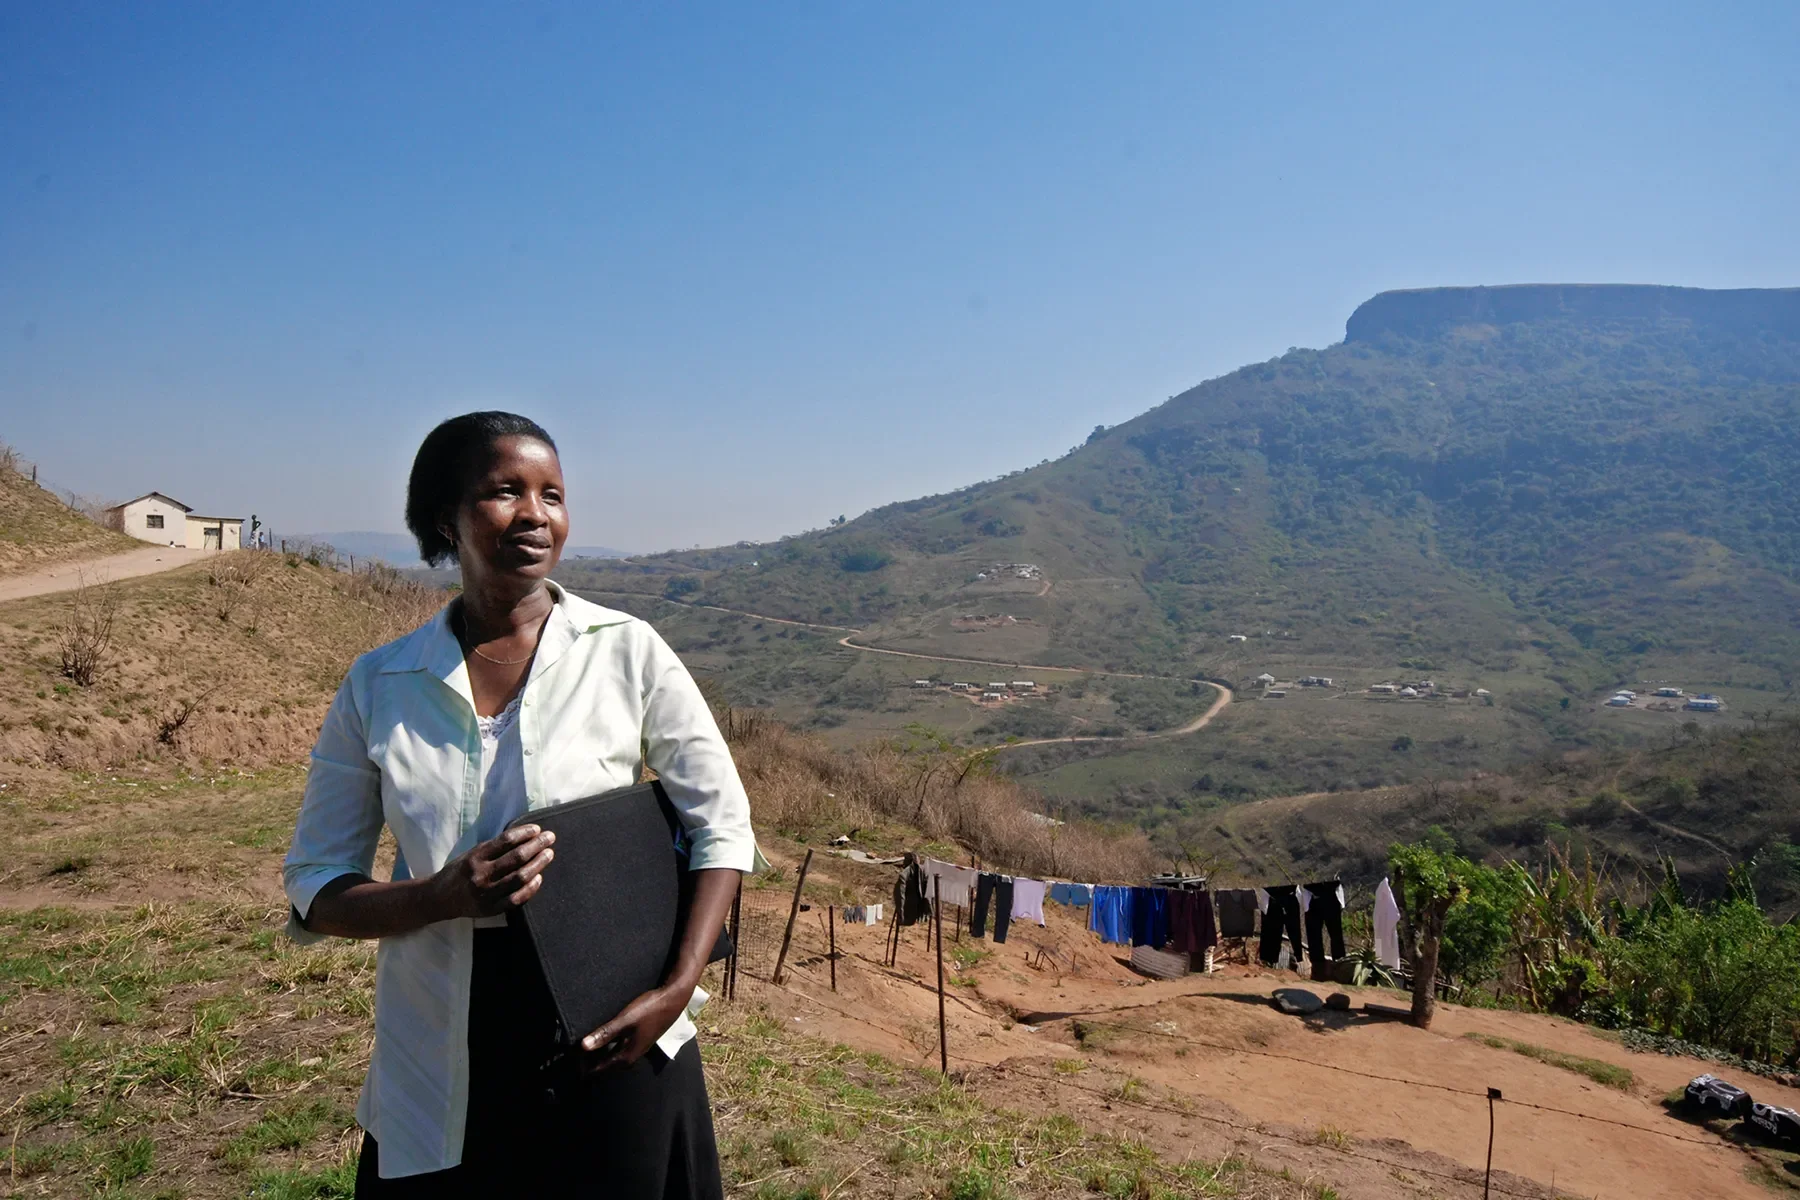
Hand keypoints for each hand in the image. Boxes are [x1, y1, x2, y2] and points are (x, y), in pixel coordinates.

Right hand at [428, 824, 555, 919]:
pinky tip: (539, 878)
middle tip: (550, 838)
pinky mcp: (491, 909)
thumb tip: (525, 837)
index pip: (505, 841)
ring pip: (520, 878)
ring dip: (538, 864)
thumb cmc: (460, 872)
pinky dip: (531, 888)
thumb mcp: (471, 854)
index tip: (537, 829)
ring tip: (548, 854)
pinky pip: (516, 899)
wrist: (440, 898)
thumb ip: (494, 848)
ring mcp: (486, 893)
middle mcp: (481, 875)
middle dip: (536, 846)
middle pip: (516, 858)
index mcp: (475, 857)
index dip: (524, 833)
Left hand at [579, 986, 689, 1072]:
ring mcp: (634, 1049)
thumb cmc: (649, 1009)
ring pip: (608, 1056)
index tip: (566, 1055)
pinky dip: (604, 1044)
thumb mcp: (625, 1021)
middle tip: (569, 1048)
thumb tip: (583, 1047)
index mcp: (625, 1057)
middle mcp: (629, 1058)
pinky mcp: (636, 1040)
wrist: (673, 1000)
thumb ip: (605, 1034)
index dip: (580, 1065)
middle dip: (585, 1059)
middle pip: (601, 1065)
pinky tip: (600, 1033)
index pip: (596, 1070)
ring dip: (595, 1050)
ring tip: (581, 1040)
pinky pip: (615, 1048)